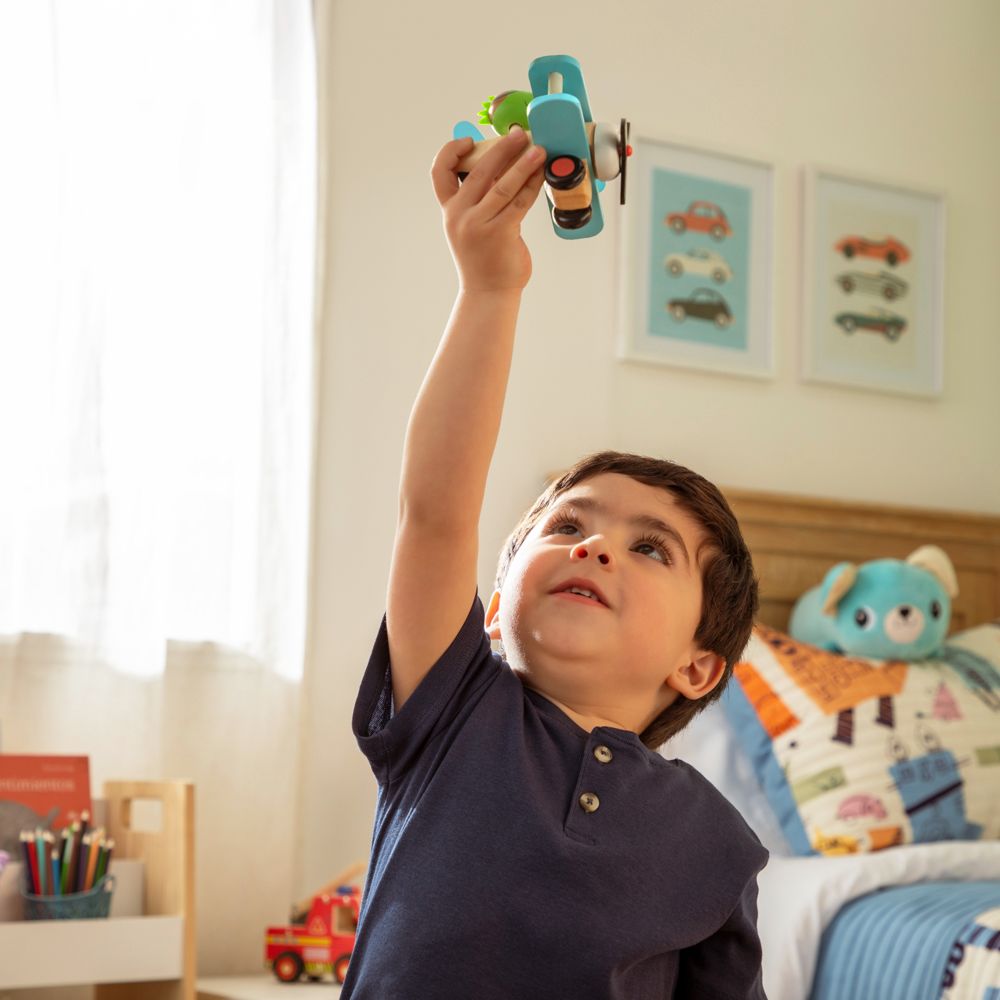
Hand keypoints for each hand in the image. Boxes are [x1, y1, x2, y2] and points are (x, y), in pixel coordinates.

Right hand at [431, 127, 546, 292]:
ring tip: (538, 149)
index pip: (439, 173)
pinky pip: (519, 202)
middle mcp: (460, 215)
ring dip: (523, 163)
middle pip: (479, 170)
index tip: (469, 141)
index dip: (450, 152)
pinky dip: (532, 185)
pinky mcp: (501, 232)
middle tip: (519, 135)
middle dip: (501, 149)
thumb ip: (480, 202)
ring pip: (503, 184)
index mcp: (450, 211)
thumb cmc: (484, 260)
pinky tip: (542, 174)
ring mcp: (479, 224)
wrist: (488, 294)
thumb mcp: (471, 228)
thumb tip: (504, 169)